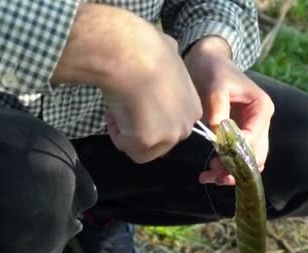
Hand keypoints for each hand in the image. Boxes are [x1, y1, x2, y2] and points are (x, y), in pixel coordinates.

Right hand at [102, 30, 201, 163]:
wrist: (132, 55)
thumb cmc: (147, 49)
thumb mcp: (170, 55)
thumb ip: (170, 65)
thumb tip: (167, 49)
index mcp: (193, 110)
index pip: (170, 126)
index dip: (150, 115)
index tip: (138, 98)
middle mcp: (185, 127)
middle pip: (158, 142)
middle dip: (138, 128)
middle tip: (126, 105)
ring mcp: (166, 137)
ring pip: (140, 149)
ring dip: (126, 131)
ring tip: (119, 107)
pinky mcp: (146, 142)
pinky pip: (123, 144)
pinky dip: (114, 130)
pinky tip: (114, 109)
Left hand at [184, 36, 273, 184]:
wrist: (207, 62)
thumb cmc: (214, 70)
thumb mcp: (216, 86)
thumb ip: (219, 108)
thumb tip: (219, 133)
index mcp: (262, 108)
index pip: (253, 137)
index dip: (236, 151)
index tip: (217, 155)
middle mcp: (261, 122)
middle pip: (256, 155)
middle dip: (236, 168)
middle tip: (215, 175)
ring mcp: (252, 130)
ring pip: (248, 161)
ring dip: (231, 172)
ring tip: (209, 176)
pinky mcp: (239, 135)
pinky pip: (238, 157)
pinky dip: (226, 168)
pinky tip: (208, 173)